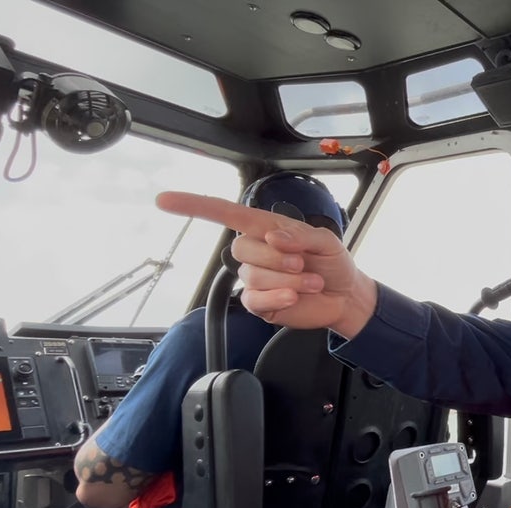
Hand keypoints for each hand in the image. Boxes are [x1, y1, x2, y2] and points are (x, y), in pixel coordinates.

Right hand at [155, 192, 375, 337]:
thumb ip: (301, 235)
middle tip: (304, 263)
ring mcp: (255, 278)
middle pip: (241, 248)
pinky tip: (294, 296)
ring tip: (310, 281)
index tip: (165, 200)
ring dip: (288, 278)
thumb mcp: (326, 241)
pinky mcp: (259, 302)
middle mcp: (255, 251)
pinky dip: (278, 296)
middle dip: (277, 257)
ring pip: (253, 275)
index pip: (225, 213)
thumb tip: (272, 237)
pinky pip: (255, 298)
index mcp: (266, 228)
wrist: (345, 296)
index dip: (195, 206)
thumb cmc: (333, 263)